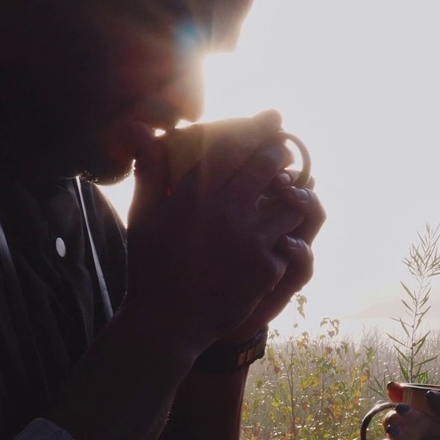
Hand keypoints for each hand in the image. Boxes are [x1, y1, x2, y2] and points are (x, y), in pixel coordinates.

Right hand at [123, 110, 307, 353]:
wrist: (167, 321)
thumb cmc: (150, 267)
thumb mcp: (143, 217)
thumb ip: (150, 172)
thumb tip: (144, 132)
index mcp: (197, 193)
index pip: (234, 147)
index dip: (258, 128)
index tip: (274, 117)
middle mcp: (228, 210)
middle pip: (268, 166)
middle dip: (282, 152)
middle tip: (286, 148)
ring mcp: (253, 239)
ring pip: (292, 202)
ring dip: (296, 193)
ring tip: (293, 191)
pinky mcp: (269, 267)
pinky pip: (292, 241)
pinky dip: (291, 235)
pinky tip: (288, 234)